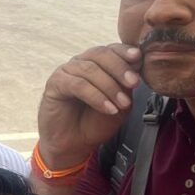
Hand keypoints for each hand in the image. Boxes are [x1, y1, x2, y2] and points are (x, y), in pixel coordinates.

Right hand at [37, 44, 140, 166]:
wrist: (75, 144)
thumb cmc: (96, 123)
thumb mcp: (120, 103)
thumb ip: (126, 84)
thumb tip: (136, 63)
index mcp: (97, 63)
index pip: (111, 49)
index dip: (124, 51)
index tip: (139, 58)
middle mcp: (81, 63)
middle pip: (101, 54)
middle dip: (120, 68)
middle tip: (134, 83)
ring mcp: (67, 72)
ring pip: (90, 70)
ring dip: (110, 86)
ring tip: (122, 104)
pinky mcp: (55, 84)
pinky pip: (78, 85)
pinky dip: (96, 96)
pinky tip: (108, 109)